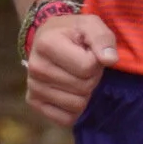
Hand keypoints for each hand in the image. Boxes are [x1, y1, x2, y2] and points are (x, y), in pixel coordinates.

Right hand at [26, 10, 117, 127]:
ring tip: (76, 76)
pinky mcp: (33, 102)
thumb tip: (110, 60)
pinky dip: (74, 110)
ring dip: (84, 93)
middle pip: (83, 87)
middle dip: (92, 77)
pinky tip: (70, 92)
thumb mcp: (90, 25)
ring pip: (77, 105)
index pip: (87, 66)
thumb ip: (102, 38)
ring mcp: (32, 86)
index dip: (96, 61)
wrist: (48, 38)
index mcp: (46, 44)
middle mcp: (35, 67)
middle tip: (83, 65)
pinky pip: (65, 119)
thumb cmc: (73, 32)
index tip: (88, 52)